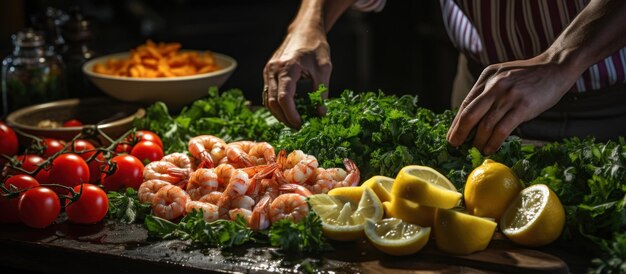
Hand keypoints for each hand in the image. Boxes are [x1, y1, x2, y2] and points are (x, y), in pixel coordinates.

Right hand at [263, 27, 330, 127]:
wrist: (305, 30)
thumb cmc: (316, 47)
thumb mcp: (324, 69)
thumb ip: (321, 93)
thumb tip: (321, 114)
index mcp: (287, 68)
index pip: (284, 98)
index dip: (291, 115)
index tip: (301, 124)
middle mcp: (273, 69)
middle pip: (273, 102)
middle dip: (284, 117)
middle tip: (298, 127)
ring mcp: (268, 71)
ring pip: (268, 100)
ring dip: (279, 113)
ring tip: (294, 121)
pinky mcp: (268, 73)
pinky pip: (268, 93)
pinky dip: (276, 105)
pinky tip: (288, 110)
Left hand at [446, 55, 577, 154]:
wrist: (556, 67)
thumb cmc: (528, 75)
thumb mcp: (502, 75)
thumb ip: (488, 91)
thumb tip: (472, 116)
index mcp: (487, 77)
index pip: (466, 103)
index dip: (457, 122)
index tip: (452, 135)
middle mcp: (495, 86)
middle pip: (470, 115)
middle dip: (460, 133)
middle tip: (454, 145)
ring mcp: (508, 96)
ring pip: (485, 125)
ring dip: (478, 141)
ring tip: (476, 149)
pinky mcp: (523, 107)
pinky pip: (502, 130)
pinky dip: (493, 142)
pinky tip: (490, 149)